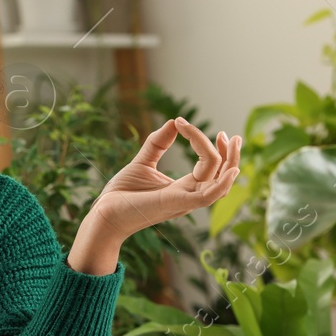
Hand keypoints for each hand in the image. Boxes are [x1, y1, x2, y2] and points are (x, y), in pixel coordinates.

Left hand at [68, 117, 241, 275]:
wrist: (103, 214)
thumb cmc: (121, 195)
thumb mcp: (142, 163)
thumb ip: (158, 143)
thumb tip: (173, 122)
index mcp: (183, 187)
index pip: (208, 165)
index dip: (205, 143)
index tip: (184, 122)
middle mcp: (188, 195)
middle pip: (220, 175)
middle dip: (229, 155)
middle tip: (231, 135)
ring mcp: (184, 201)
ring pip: (218, 183)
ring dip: (229, 162)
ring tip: (231, 141)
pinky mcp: (176, 204)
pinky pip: (208, 197)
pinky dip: (221, 184)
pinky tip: (229, 169)